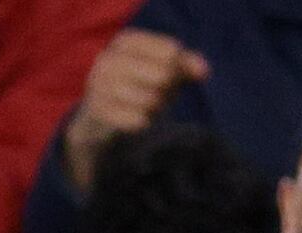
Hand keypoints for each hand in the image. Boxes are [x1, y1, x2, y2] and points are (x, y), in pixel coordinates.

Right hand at [61, 26, 207, 186]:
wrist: (98, 119)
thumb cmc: (138, 87)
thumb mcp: (163, 70)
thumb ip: (185, 65)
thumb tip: (204, 71)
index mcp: (126, 41)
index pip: (170, 52)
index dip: (179, 69)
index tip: (171, 76)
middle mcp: (109, 59)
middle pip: (163, 75)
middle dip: (168, 90)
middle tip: (159, 95)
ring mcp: (100, 86)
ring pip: (151, 100)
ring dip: (156, 108)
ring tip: (146, 107)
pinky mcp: (99, 112)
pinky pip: (139, 120)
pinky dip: (144, 122)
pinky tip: (136, 119)